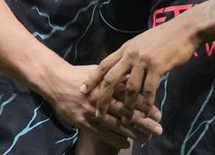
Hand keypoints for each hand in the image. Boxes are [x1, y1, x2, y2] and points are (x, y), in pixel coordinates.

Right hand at [42, 63, 160, 148]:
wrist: (56, 81)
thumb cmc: (80, 75)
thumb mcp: (100, 71)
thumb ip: (117, 77)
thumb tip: (135, 77)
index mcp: (108, 85)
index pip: (132, 97)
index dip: (145, 106)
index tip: (158, 113)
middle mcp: (102, 98)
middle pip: (127, 112)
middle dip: (143, 121)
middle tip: (158, 128)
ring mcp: (92, 111)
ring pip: (116, 124)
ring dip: (132, 132)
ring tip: (146, 138)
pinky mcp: (83, 121)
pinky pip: (101, 133)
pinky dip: (114, 139)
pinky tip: (126, 144)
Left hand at [81, 18, 198, 118]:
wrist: (185, 29)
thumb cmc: (166, 36)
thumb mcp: (142, 42)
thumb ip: (132, 54)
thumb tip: (124, 67)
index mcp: (126, 48)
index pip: (104, 64)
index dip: (92, 78)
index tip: (83, 90)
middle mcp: (131, 54)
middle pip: (111, 79)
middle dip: (103, 97)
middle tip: (98, 111)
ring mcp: (144, 60)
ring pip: (130, 88)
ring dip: (127, 105)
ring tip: (126, 117)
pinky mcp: (157, 66)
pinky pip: (149, 89)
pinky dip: (147, 102)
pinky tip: (147, 110)